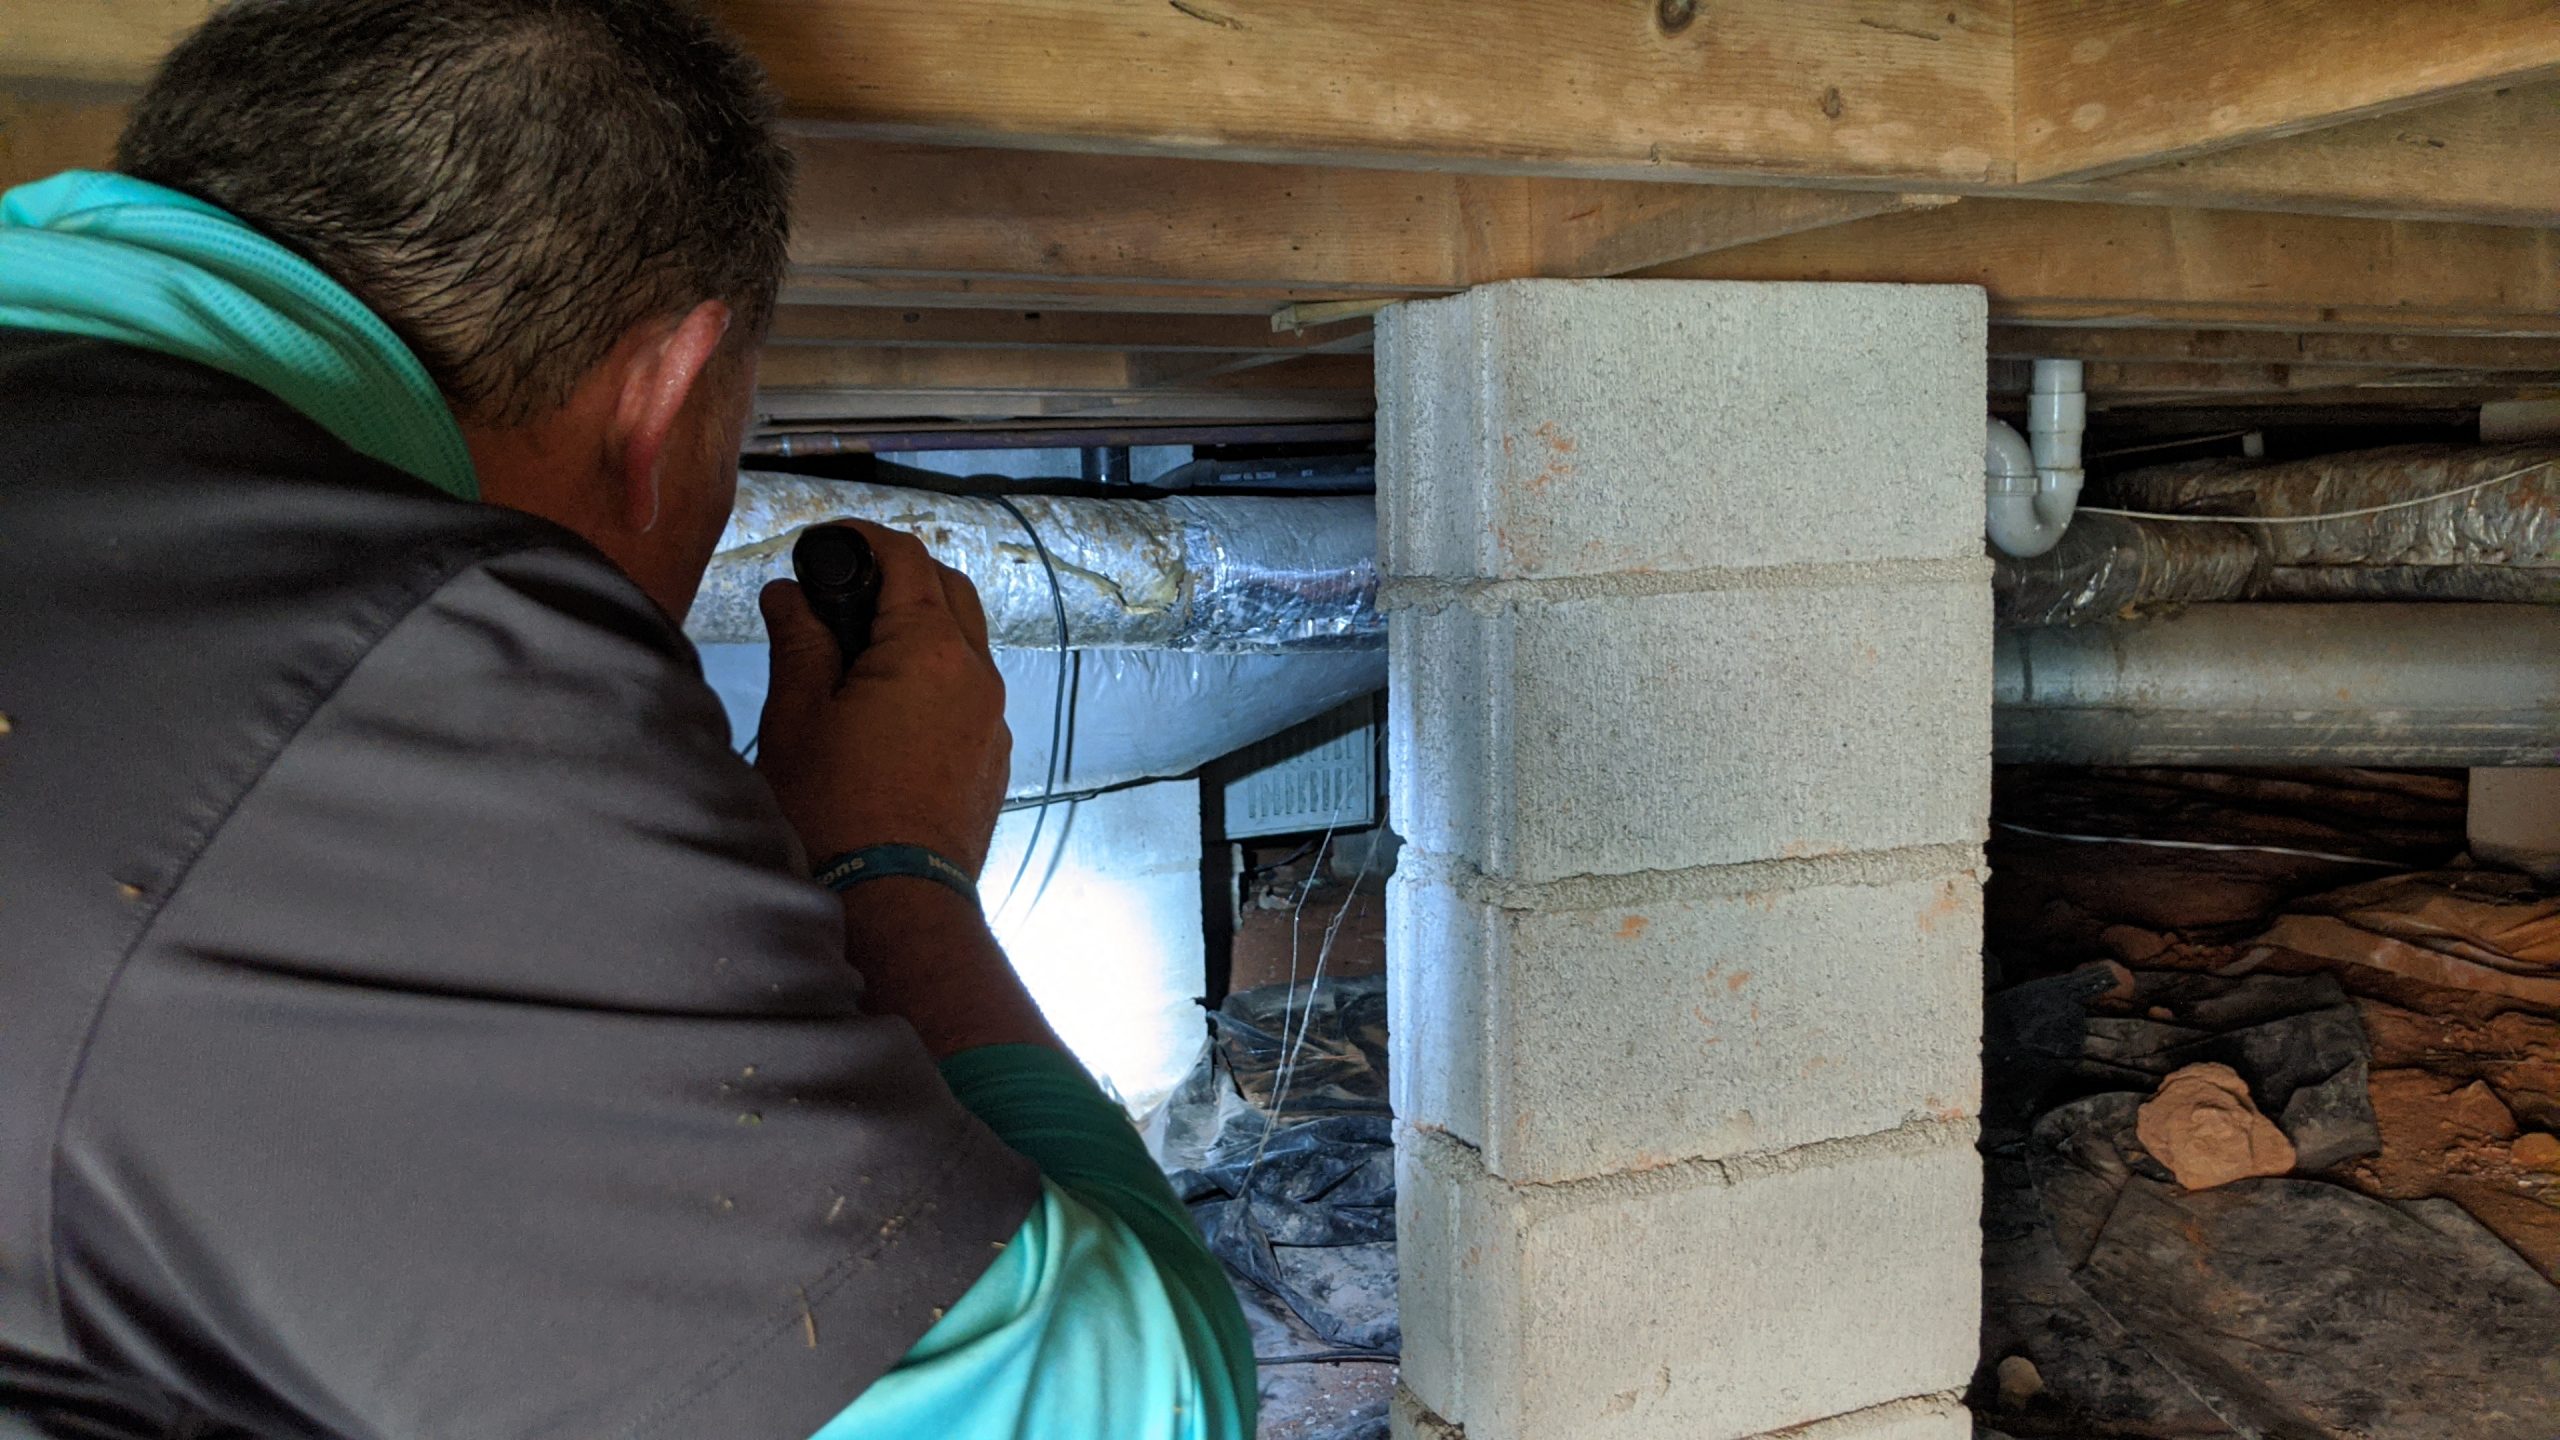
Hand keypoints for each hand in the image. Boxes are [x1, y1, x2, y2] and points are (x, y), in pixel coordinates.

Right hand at [753, 521, 1009, 875]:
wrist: (893, 901)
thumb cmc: (837, 811)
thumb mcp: (798, 716)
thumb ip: (799, 641)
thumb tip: (789, 596)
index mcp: (931, 649)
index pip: (908, 557)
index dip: (863, 539)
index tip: (825, 545)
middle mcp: (978, 673)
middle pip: (949, 589)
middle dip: (900, 575)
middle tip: (842, 592)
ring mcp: (994, 717)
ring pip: (967, 640)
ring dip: (922, 625)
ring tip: (860, 649)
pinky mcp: (994, 756)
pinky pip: (972, 690)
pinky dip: (938, 673)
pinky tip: (891, 701)